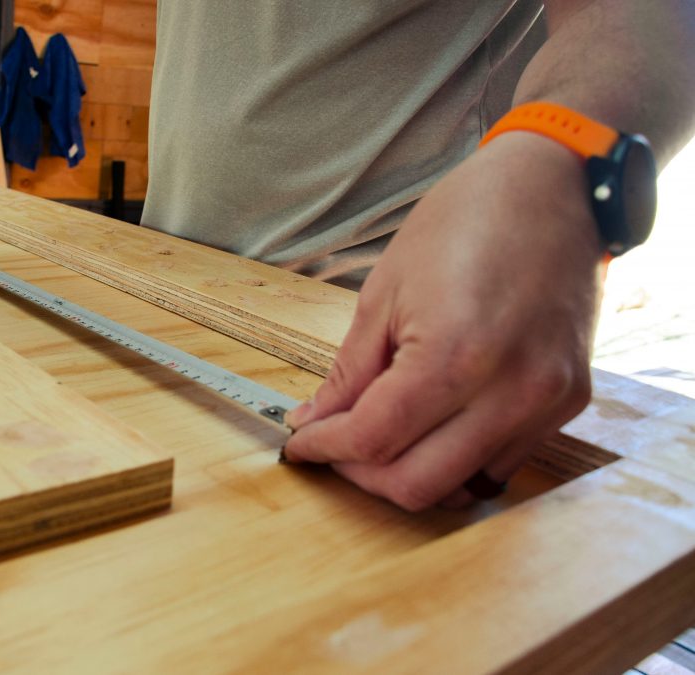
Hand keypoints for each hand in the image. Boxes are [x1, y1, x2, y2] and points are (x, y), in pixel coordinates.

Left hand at [283, 132, 603, 510]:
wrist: (550, 187)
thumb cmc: (462, 223)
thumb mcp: (384, 293)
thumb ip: (349, 373)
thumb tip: (316, 422)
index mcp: (456, 356)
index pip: (374, 440)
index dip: (325, 449)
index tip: (301, 444)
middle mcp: (511, 392)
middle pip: (417, 485)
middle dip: (361, 474)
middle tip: (335, 445)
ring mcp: (547, 402)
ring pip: (462, 488)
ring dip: (410, 474)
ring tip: (381, 437)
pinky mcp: (570, 403)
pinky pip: (501, 464)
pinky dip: (456, 461)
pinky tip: (432, 427)